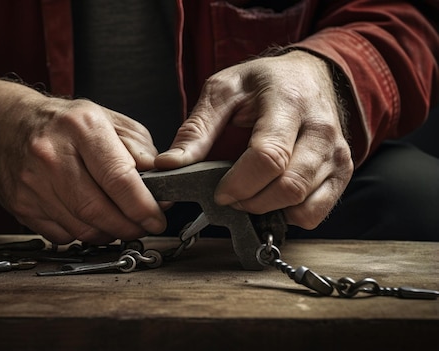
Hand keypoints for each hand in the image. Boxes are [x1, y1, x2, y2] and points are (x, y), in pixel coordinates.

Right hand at [0, 78, 165, 243]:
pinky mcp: (20, 204)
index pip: (119, 179)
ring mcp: (32, 182)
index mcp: (81, 127)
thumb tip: (161, 184)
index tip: (157, 219)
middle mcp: (52, 155)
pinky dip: (81, 234)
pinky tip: (89, 220)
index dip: (143, 207)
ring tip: (119, 224)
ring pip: (81, 228)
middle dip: (129, 227)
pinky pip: (61, 235)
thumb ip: (139, 149)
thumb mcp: (107, 120)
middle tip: (142, 228)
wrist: (6, 125)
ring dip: (108, 234)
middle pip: (99, 210)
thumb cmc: (63, 123)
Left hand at [156, 50, 352, 228]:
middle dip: (250, 201)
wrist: (308, 75)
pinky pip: (316, 212)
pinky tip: (272, 198)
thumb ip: (196, 129)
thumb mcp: (222, 91)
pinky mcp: (342, 171)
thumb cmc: (262, 83)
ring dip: (267, 209)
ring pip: (302, 203)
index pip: (269, 156)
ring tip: (249, 193)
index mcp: (288, 102)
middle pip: (288, 187)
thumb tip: (168, 165)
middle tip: (230, 194)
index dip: (239, 184)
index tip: (219, 192)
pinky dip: (290, 215)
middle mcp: (321, 129)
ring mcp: (336, 152)